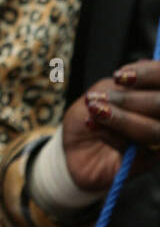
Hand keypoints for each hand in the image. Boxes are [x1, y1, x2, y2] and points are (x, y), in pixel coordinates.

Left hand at [62, 59, 159, 191]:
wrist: (73, 146)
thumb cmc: (91, 112)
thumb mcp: (104, 90)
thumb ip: (124, 83)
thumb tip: (142, 65)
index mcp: (155, 93)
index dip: (150, 74)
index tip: (120, 77)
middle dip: (130, 100)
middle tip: (98, 99)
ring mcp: (157, 141)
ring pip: (153, 130)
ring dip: (121, 119)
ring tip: (94, 111)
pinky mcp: (145, 161)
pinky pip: (136, 149)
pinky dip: (111, 135)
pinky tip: (91, 125)